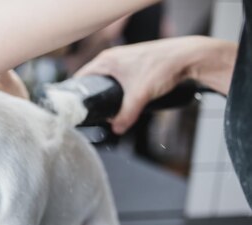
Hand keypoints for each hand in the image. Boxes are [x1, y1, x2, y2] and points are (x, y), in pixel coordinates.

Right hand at [76, 36, 236, 133]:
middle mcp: (112, 58)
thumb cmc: (163, 67)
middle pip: (93, 80)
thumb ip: (126, 115)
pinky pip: (118, 79)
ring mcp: (124, 60)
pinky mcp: (134, 64)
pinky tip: (122, 100)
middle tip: (93, 113)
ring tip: (108, 108)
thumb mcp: (140, 96)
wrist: (188, 57)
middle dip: (93, 96)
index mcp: (106, 60)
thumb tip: (117, 129)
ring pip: (107, 80)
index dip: (77, 93)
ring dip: (107, 93)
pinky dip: (118, 89)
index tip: (75, 108)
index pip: (81, 77)